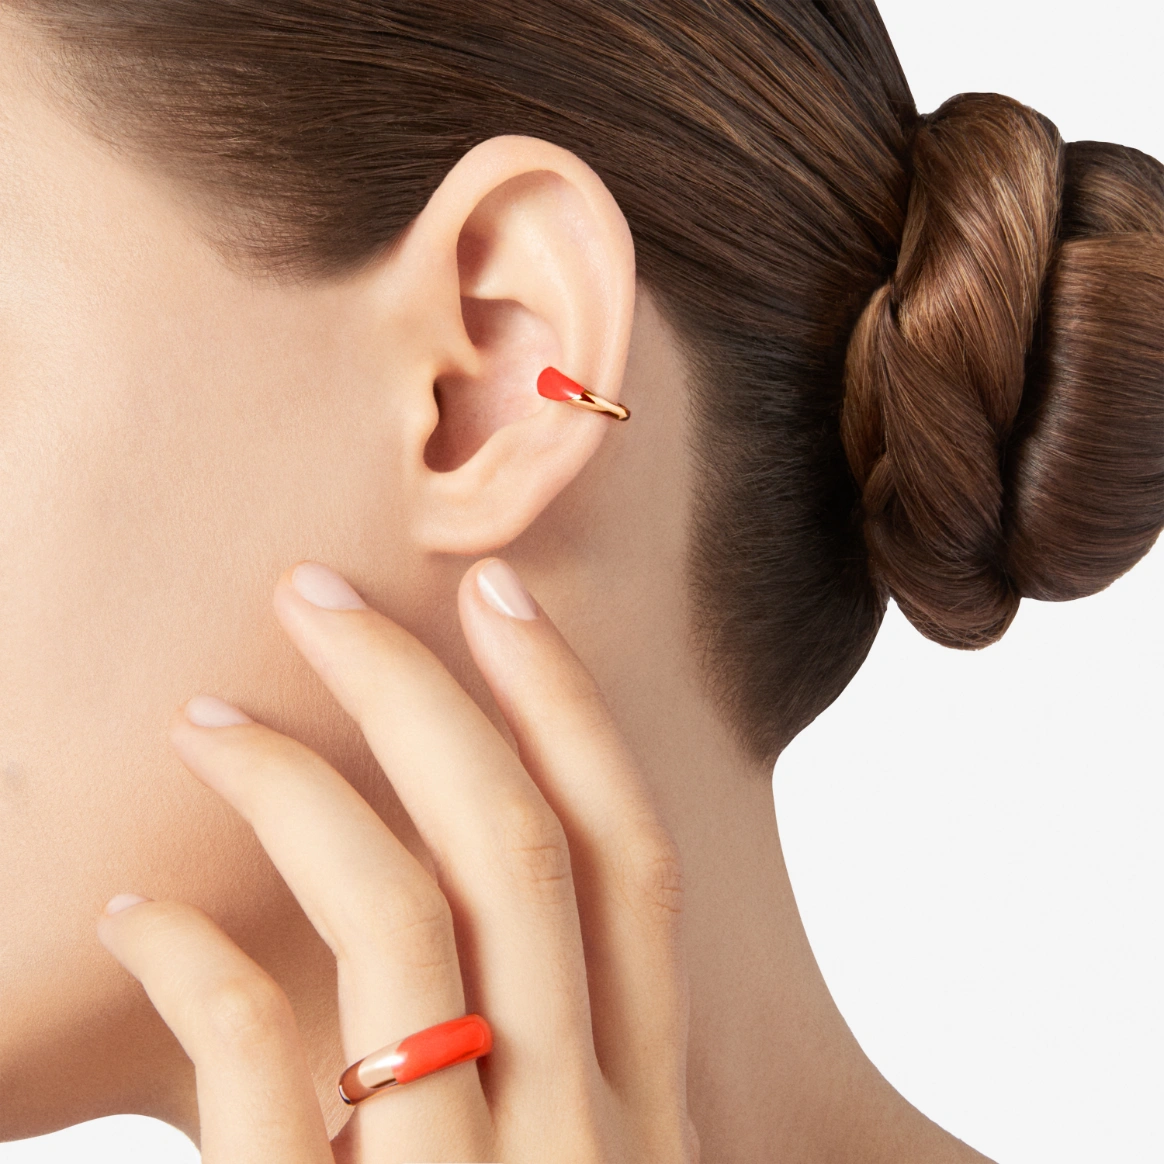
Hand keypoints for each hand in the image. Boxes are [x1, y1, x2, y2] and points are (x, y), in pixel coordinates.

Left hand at [97, 558, 698, 1163]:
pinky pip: (258, 1052)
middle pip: (517, 847)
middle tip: (315, 595)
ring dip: (291, 785)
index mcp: (645, 1109)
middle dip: (415, 691)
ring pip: (397, 915)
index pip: (632, 862)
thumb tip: (461, 872)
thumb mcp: (560, 1162)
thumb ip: (542, 1049)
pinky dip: (191, 959)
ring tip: (206, 721)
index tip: (495, 592)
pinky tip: (143, 916)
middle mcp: (582, 1136)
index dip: (569, 707)